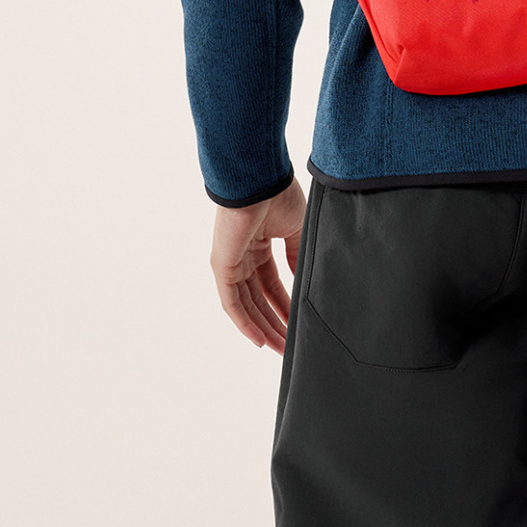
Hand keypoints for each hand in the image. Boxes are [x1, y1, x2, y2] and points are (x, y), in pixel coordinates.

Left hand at [210, 178, 306, 352]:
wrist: (260, 179)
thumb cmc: (278, 195)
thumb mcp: (297, 229)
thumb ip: (298, 256)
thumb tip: (304, 280)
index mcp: (260, 243)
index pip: (272, 282)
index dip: (286, 304)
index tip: (299, 322)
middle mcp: (243, 255)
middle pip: (259, 298)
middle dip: (275, 322)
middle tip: (291, 344)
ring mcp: (231, 262)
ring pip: (247, 305)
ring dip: (263, 327)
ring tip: (281, 348)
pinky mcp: (222, 266)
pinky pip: (232, 303)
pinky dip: (245, 323)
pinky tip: (260, 340)